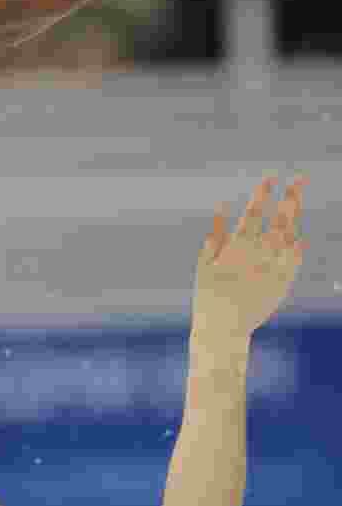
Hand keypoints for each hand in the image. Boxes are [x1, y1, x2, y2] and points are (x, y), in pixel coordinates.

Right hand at [191, 174, 308, 341]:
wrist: (224, 328)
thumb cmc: (208, 294)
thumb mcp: (204, 263)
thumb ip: (215, 235)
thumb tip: (219, 207)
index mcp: (237, 246)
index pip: (254, 212)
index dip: (262, 193)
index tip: (270, 177)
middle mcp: (259, 254)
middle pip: (279, 219)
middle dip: (289, 197)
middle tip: (300, 179)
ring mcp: (273, 268)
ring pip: (290, 237)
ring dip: (295, 217)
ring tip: (298, 200)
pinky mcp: (282, 284)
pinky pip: (295, 261)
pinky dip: (298, 247)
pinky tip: (299, 237)